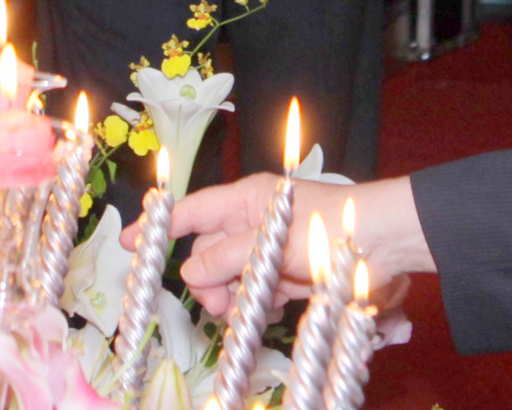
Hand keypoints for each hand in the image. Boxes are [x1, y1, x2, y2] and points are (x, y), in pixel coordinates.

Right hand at [161, 173, 431, 317]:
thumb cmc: (326, 229)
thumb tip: (189, 271)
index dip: (158, 226)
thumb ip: (225, 258)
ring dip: (235, 297)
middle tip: (222, 305)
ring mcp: (270, 249)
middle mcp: (253, 222)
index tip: (128, 244)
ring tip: (253, 310)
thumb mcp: (270, 242)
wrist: (383, 245)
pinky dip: (259, 304)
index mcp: (246, 200)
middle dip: (208, 281)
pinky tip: (275, 310)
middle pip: (208, 253)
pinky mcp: (287, 274)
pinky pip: (257, 291)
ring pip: (231, 277)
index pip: (190, 211)